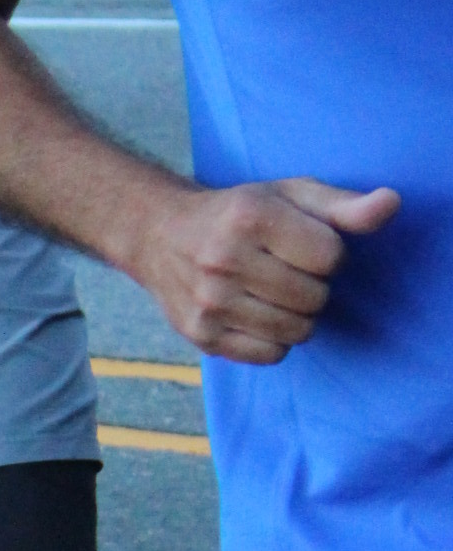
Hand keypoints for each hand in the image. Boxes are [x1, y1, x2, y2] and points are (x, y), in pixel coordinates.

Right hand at [133, 176, 400, 361]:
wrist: (159, 234)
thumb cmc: (239, 213)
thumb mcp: (291, 196)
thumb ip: (344, 206)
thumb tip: (391, 204)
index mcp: (251, 217)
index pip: (330, 257)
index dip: (327, 254)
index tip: (302, 245)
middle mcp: (224, 260)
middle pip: (315, 298)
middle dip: (312, 286)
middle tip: (286, 270)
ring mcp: (210, 302)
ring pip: (296, 331)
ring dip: (297, 315)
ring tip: (273, 292)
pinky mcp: (202, 335)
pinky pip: (271, 354)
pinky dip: (275, 339)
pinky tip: (257, 314)